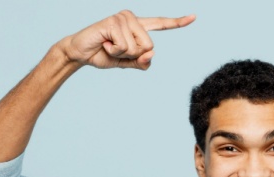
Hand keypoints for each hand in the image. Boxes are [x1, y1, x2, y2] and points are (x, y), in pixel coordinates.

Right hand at [59, 10, 194, 69]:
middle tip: (116, 50)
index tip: (193, 17)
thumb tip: (151, 55)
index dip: (177, 22)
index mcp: (138, 26)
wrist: (80, 53)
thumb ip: (141, 62)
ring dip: (122, 54)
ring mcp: (122, 17)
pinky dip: (114, 50)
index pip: (160, 24)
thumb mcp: (127, 63)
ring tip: (109, 46)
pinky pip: (125, 46)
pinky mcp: (113, 22)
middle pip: (150, 46)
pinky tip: (104, 43)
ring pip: (138, 47)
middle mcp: (132, 18)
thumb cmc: (103, 55)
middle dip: (134, 55)